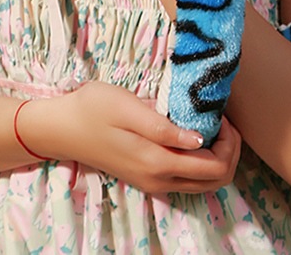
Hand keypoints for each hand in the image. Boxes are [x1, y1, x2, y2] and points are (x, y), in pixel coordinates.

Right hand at [29, 83, 241, 193]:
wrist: (60, 128)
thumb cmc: (92, 108)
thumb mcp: (128, 107)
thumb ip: (164, 127)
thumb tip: (200, 138)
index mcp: (157, 162)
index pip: (215, 167)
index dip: (229, 142)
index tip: (222, 114)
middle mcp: (158, 179)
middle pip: (215, 181)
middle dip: (230, 152)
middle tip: (224, 120)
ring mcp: (152, 181)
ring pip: (203, 183)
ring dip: (218, 157)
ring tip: (212, 125)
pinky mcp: (146, 177)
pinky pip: (187, 178)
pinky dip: (201, 161)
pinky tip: (193, 134)